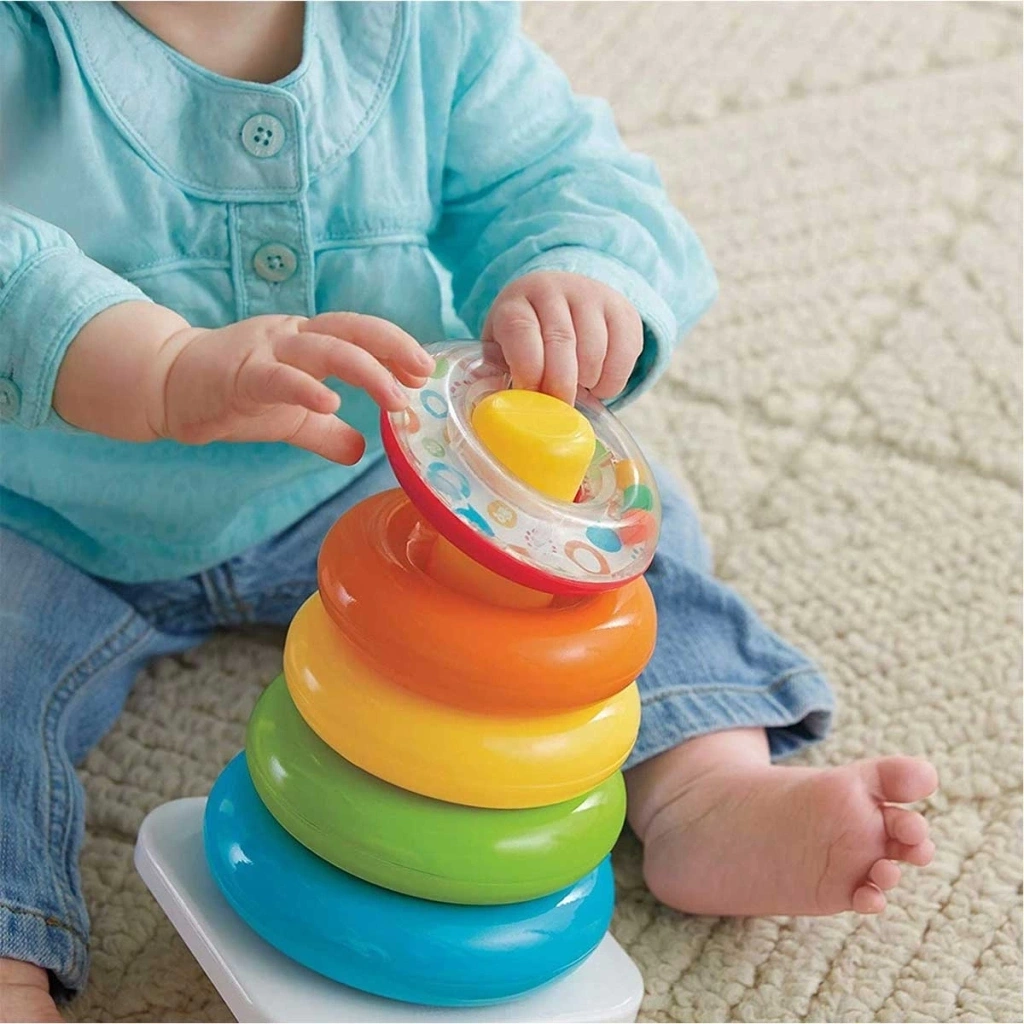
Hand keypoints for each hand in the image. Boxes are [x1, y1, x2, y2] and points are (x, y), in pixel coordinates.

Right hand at [147, 313, 433, 463]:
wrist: (168, 388)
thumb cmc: (234, 396)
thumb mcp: (290, 418)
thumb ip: (327, 433)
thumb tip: (361, 452)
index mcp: (308, 342)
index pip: (361, 334)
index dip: (395, 347)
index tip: (425, 370)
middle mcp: (292, 337)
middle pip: (352, 330)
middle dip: (392, 348)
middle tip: (421, 374)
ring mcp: (265, 351)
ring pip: (324, 348)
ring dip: (366, 371)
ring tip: (395, 399)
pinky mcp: (238, 375)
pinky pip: (277, 378)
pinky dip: (306, 388)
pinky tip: (330, 403)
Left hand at [483, 271, 642, 403]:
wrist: (563, 299)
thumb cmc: (527, 337)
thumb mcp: (502, 347)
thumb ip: (496, 372)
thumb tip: (494, 401)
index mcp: (516, 302)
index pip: (521, 330)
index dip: (527, 367)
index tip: (531, 393)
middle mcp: (554, 291)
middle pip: (561, 341)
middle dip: (560, 384)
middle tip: (559, 409)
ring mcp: (591, 296)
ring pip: (594, 350)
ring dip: (587, 383)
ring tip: (576, 390)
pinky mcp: (622, 310)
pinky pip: (624, 354)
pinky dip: (612, 382)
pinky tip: (597, 385)